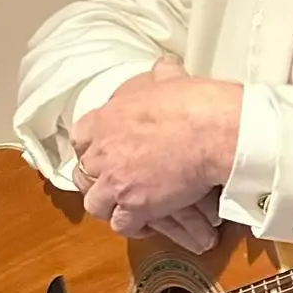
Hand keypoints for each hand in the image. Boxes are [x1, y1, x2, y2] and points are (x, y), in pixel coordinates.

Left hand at [75, 58, 242, 240]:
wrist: (213, 131)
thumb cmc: (195, 104)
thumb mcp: (170, 80)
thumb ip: (160, 76)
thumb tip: (165, 65)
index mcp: (105, 119)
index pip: (80, 138)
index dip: (92, 149)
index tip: (105, 154)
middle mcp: (103, 151)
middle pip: (84, 173)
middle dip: (98, 180)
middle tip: (116, 184)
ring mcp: (115, 180)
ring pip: (95, 203)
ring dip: (110, 206)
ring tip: (127, 208)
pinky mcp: (134, 205)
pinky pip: (121, 224)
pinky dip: (132, 226)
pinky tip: (146, 223)